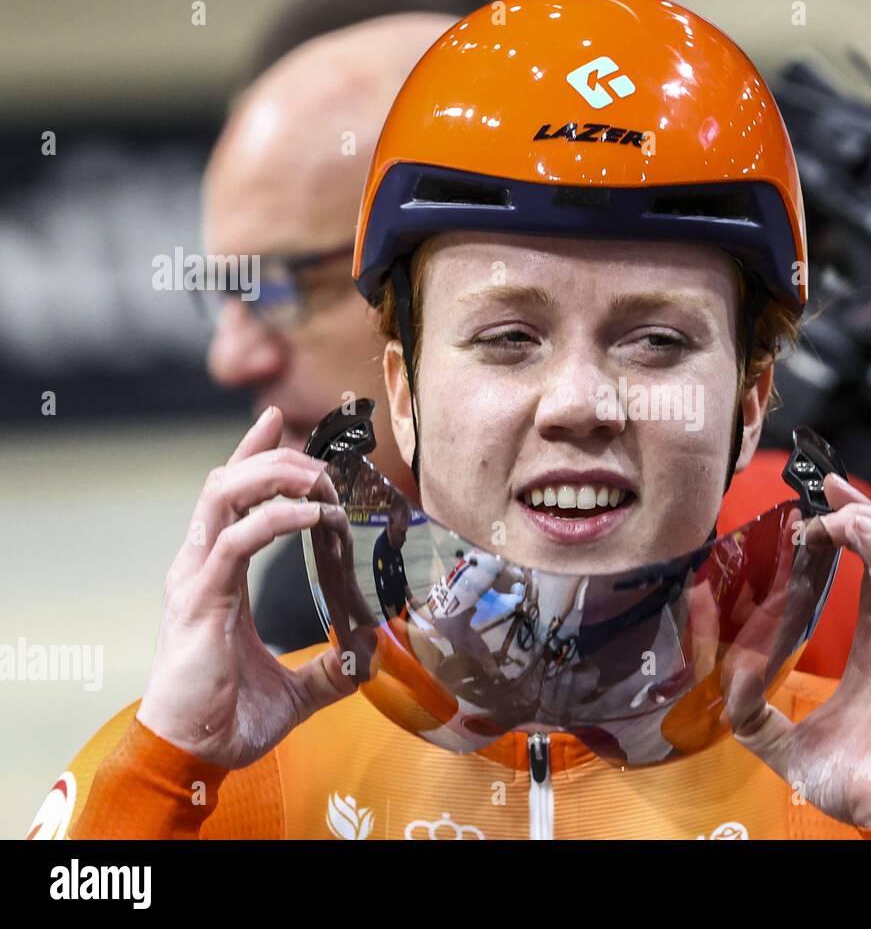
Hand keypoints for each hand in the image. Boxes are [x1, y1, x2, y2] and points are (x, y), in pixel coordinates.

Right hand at [136, 406, 357, 767]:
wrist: (191, 758)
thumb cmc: (229, 721)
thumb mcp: (298, 689)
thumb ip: (332, 668)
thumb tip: (369, 659)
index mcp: (215, 575)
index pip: (231, 498)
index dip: (253, 454)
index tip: (280, 421)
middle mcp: (199, 567)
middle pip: (227, 482)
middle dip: (275, 459)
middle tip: (321, 461)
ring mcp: (195, 579)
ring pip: (223, 495)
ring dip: (273, 475)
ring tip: (317, 479)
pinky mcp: (199, 600)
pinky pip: (235, 540)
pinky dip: (275, 519)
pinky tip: (312, 517)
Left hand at [727, 473, 870, 829]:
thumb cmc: (853, 783)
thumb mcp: (784, 741)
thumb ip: (753, 710)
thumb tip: (724, 678)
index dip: (850, 525)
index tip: (812, 507)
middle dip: (860, 504)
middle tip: (823, 485)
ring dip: (866, 517)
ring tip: (826, 514)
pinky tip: (848, 530)